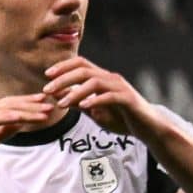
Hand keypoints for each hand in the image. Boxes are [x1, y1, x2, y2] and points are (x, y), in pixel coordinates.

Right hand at [0, 93, 58, 186]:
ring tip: (45, 112)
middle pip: (10, 104)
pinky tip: (26, 118)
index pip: (9, 106)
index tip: (45, 104)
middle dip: (32, 104)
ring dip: (28, 111)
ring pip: (6, 109)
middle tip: (51, 104)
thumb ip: (3, 132)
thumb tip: (19, 125)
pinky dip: (12, 117)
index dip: (28, 104)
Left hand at [43, 56, 158, 139]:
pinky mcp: (128, 99)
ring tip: (61, 104)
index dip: (63, 66)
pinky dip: (95, 100)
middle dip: (63, 79)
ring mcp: (120, 88)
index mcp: (102, 79)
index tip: (46, 75)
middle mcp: (111, 79)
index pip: (81, 64)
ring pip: (95, 81)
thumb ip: (77, 102)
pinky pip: (109, 96)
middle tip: (46, 90)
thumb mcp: (93, 111)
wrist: (146, 127)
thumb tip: (57, 97)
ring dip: (75, 91)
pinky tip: (82, 107)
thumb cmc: (120, 117)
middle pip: (84, 70)